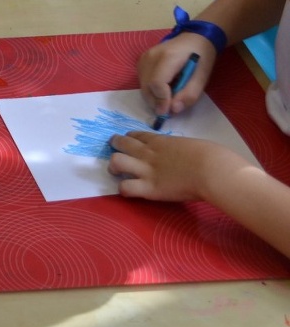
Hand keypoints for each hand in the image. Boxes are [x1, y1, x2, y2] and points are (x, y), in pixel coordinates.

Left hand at [109, 131, 235, 202]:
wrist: (213, 171)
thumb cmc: (212, 156)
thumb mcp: (193, 145)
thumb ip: (181, 149)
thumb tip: (184, 156)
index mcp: (160, 141)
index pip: (137, 135)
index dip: (130, 138)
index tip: (130, 142)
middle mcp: (148, 153)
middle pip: (121, 143)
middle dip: (116, 146)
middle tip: (118, 153)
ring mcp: (146, 170)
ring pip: (116, 161)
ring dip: (114, 166)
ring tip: (117, 172)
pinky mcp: (149, 188)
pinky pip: (125, 187)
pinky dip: (124, 189)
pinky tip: (130, 191)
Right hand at [138, 35, 216, 117]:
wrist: (194, 38)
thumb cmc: (201, 58)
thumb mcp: (202, 77)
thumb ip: (189, 94)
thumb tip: (173, 110)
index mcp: (168, 57)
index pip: (157, 83)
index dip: (161, 100)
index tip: (167, 113)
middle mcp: (151, 56)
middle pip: (146, 86)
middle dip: (156, 102)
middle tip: (169, 110)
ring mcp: (143, 58)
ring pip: (143, 86)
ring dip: (153, 97)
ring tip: (169, 97)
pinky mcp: (141, 61)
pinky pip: (142, 82)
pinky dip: (151, 90)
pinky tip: (164, 88)